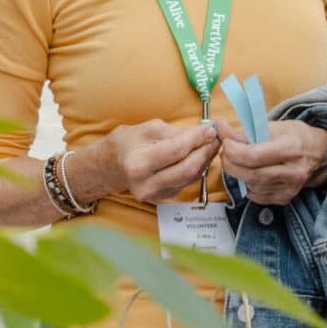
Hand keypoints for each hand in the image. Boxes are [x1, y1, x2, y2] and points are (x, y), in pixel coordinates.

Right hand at [82, 119, 220, 205]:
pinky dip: (197, 169)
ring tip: (212, 145)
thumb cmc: (126, 143)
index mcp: (138, 163)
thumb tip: (202, 134)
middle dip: (206, 151)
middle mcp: (145, 184)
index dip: (198, 139)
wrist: (109, 168)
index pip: (176, 150)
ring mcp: (154, 195)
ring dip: (205, 161)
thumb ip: (174, 132)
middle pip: (187, 169)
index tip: (211, 129)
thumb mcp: (146, 129)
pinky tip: (201, 156)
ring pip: (190, 178)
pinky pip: (186, 183)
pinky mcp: (162, 198)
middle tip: (217, 138)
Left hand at [220, 120, 326, 205]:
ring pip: (251, 186)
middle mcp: (293, 172)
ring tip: (238, 161)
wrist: (317, 154)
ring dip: (238, 174)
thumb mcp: (271, 126)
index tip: (226, 143)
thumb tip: (219, 127)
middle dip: (230, 163)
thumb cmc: (293, 136)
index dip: (233, 151)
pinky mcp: (285, 198)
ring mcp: (290, 188)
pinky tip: (251, 173)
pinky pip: (256, 195)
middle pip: (250, 174)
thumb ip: (244, 131)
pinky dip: (247, 184)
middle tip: (225, 153)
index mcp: (291, 148)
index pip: (254, 156)